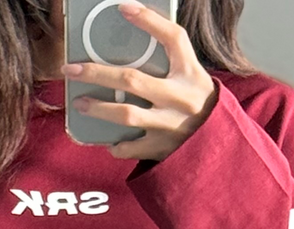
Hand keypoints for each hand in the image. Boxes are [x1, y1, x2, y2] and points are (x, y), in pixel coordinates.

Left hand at [63, 0, 216, 162]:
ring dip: (98, 108)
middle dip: (97, 72)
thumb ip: (168, 55)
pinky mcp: (164, 149)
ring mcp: (170, 125)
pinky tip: (108, 141)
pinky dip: (117, 145)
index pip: (173, 38)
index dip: (148, 21)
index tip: (123, 8)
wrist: (221, 144)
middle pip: (132, 79)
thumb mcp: (191, 73)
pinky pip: (132, 147)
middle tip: (73, 69)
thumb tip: (132, 29)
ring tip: (80, 103)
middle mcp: (180, 98)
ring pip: (126, 114)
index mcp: (190, 73)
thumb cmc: (198, 102)